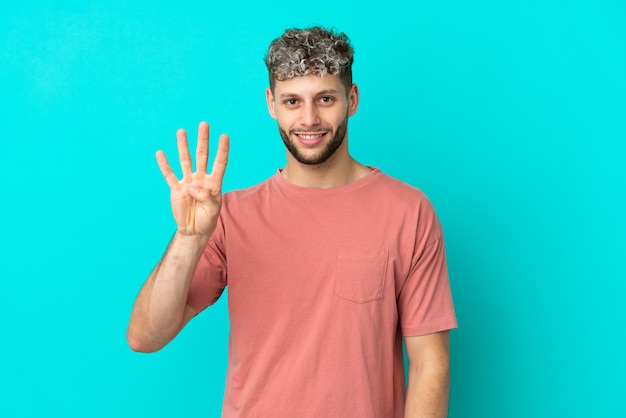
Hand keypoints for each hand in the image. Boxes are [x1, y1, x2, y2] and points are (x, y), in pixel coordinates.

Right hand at [156, 121, 228, 236]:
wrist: (194, 230)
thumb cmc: (207, 219)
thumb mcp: (212, 210)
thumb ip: (206, 197)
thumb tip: (192, 186)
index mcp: (214, 182)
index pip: (219, 163)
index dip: (222, 150)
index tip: (224, 135)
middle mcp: (201, 178)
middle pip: (202, 156)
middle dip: (203, 140)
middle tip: (204, 124)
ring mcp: (188, 182)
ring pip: (185, 160)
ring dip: (183, 146)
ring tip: (182, 131)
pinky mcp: (176, 189)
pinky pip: (169, 175)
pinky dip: (165, 165)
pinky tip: (160, 153)